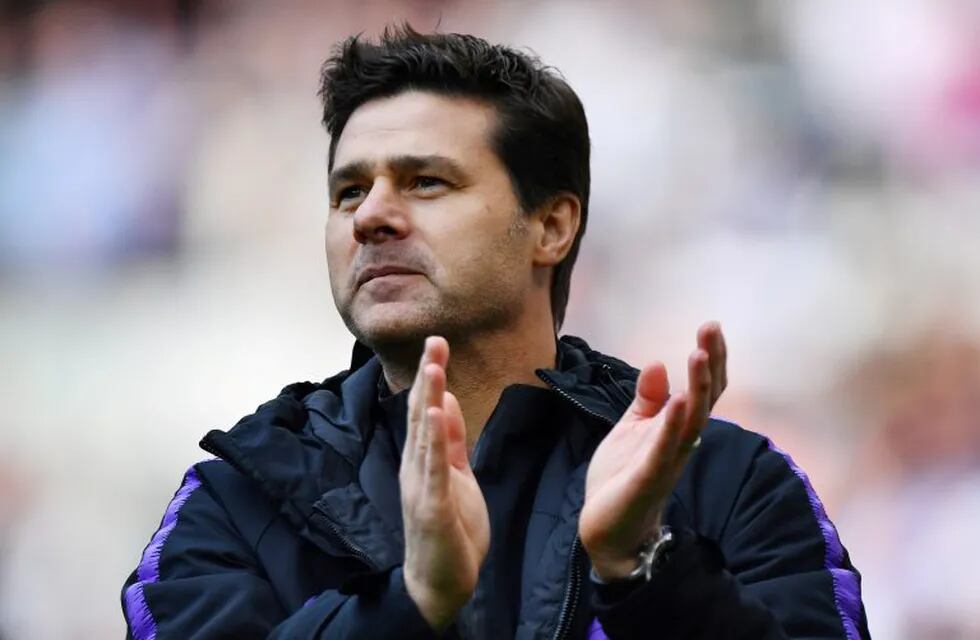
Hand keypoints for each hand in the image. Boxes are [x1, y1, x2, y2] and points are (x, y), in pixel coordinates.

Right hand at [400, 337, 489, 630]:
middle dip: (430, 376)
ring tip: (434, 367)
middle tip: (436, 340)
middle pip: (422, 415)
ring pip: (424, 437)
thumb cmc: (449, 530)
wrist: (440, 581)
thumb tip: (443, 401)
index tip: (438, 344)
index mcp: (424, 460)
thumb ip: (449, 441)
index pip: (427, 411)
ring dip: (428, 401)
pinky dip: (436, 441)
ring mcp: (422, 486)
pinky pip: (435, 469)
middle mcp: (417, 467)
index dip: (433, 377)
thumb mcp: (455, 476)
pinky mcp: (432, 507)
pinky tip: (436, 415)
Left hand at [580, 322, 726, 580]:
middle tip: (711, 329)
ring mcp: (667, 460)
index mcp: (677, 428)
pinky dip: (672, 424)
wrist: (607, 529)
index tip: (710, 327)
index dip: (710, 360)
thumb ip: (648, 400)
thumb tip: (658, 364)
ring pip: (692, 420)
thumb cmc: (622, 477)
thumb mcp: (632, 429)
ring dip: (697, 387)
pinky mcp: (648, 477)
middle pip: (704, 399)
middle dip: (710, 363)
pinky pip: (665, 449)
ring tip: (698, 354)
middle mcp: (681, 442)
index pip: (702, 390)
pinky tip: (678, 400)